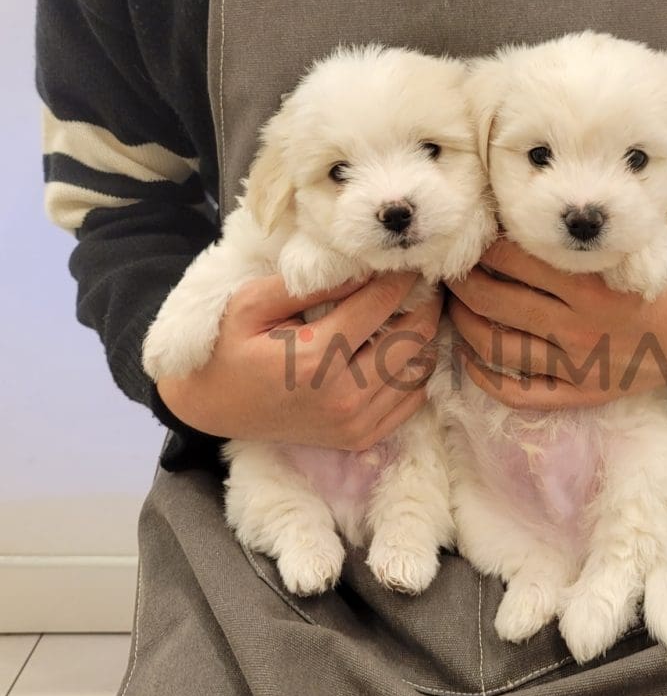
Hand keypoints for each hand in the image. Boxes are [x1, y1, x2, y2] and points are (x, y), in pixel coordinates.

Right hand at [156, 272, 441, 448]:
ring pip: (418, 369)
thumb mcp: (252, 303)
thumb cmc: (228, 347)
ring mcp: (355, 422)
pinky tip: (399, 349)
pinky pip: (410, 400)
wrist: (212, 407)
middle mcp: (343, 395)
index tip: (409, 258)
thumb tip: (361, 268)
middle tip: (422, 282)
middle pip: (412, 338)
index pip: (380, 304)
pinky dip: (414, 371)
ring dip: (422, 337)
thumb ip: (307, 286)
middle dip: (424, 304)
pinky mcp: (359, 437)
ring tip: (414, 311)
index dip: (401, 277)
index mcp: (316, 357)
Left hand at [446, 186, 666, 408]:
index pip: (516, 253)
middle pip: (494, 298)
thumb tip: (594, 147)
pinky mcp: (583, 393)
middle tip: (451, 257)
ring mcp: (578, 364)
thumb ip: (631, 188)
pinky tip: (469, 354)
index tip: (473, 221)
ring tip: (453, 298)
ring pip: (496, 345)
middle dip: (464, 275)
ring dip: (463, 320)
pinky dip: (485, 376)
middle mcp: (580, 324)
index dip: (485, 235)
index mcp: (596, 278)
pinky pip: (519, 392)